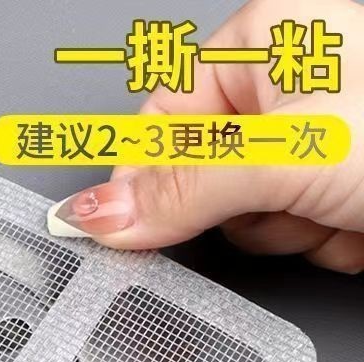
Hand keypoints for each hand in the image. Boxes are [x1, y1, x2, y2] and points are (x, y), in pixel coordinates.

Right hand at [49, 0, 363, 272]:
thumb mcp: (283, 154)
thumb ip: (180, 189)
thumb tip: (97, 212)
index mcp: (262, 44)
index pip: (159, 122)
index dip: (144, 180)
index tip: (127, 228)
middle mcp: (283, 91)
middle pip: (200, 181)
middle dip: (241, 210)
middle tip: (283, 198)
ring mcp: (313, 143)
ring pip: (248, 219)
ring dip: (290, 232)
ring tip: (340, 206)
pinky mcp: (336, 191)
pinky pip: (293, 236)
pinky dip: (325, 244)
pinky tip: (359, 221)